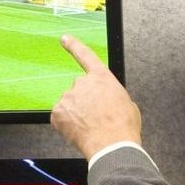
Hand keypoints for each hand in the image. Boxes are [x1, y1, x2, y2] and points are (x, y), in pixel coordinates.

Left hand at [51, 34, 140, 160]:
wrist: (112, 146)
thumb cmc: (123, 127)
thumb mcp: (127, 104)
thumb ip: (112, 95)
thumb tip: (108, 101)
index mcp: (101, 77)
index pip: (85, 56)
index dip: (74, 46)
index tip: (65, 39)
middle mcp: (82, 83)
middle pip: (79, 89)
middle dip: (84, 102)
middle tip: (95, 118)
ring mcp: (68, 97)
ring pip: (70, 105)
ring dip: (76, 114)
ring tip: (90, 127)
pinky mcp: (57, 113)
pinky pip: (60, 118)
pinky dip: (67, 125)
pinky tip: (79, 132)